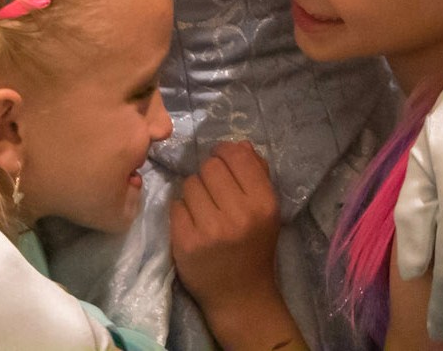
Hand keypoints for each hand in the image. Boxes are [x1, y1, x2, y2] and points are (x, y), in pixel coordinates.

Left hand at [171, 141, 284, 340]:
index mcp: (263, 203)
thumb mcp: (266, 210)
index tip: (223, 164)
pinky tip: (192, 224)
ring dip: (194, 192)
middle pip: (210, 166)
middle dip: (209, 174)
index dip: (226, 153)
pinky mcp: (186, 243)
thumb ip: (257, 173)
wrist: (241, 298)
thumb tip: (239, 144)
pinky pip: (175, 205)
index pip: (237, 155)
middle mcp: (239, 214)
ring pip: (189, 183)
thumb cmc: (254, 247)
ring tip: (203, 209)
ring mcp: (210, 230)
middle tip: (213, 191)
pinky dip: (182, 211)